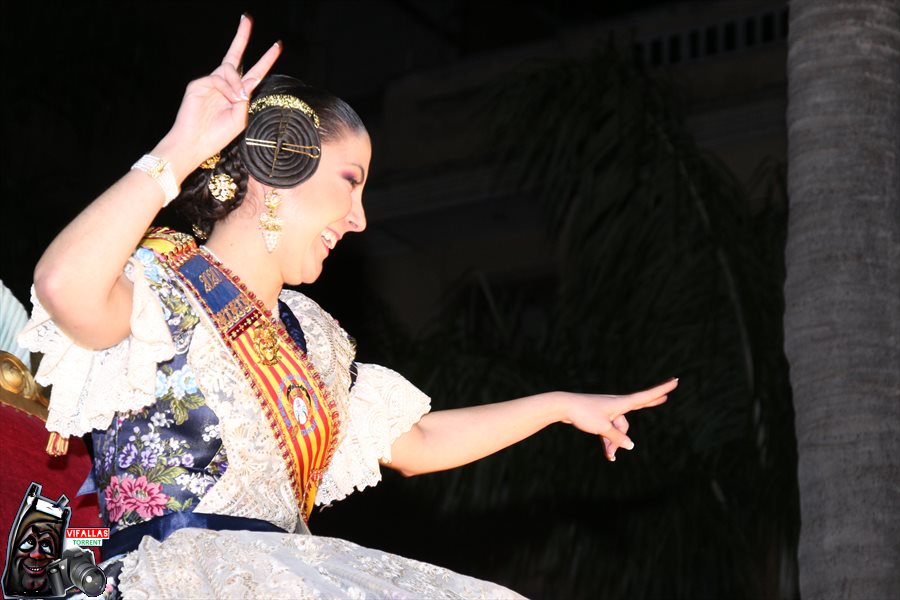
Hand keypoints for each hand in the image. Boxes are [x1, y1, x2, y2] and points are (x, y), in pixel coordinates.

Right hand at [159, 15, 281, 176]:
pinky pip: (218, 78)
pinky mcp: (199, 83)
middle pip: (235, 56)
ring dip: (236, 84)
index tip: (277, 46)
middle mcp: (226, 85)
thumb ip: (245, 100)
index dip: (266, 59)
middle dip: (241, 37)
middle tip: (247, 19)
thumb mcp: (240, 119)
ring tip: (237, 100)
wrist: (195, 143)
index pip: (254, 72)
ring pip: (230, 71)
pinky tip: (229, 98)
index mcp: (238, 94)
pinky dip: (227, 87)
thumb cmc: (217, 135)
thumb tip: (242, 85)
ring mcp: (212, 83)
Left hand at [561, 378, 676, 461]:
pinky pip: (610, 430)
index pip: (646, 396)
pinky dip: (609, 441)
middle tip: (667, 397)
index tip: (675, 382)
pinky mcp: (600, 416)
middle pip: (639, 406)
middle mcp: (617, 404)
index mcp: (621, 403)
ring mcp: (609, 409)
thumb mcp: (603, 428)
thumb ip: (617, 438)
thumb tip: (630, 445)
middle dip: (651, 404)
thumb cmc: (584, 414)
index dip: (662, 391)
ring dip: (615, 443)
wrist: (563, 407)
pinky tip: (608, 453)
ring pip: (619, 429)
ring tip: (609, 457)